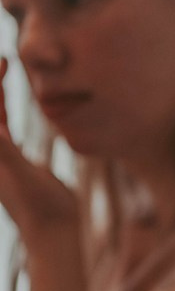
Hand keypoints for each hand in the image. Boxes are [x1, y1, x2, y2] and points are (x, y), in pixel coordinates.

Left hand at [0, 59, 78, 246]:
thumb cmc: (38, 206)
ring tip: (6, 66)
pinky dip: (7, 108)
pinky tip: (15, 97)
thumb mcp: (20, 173)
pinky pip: (6, 126)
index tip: (2, 60)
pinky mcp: (16, 161)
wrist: (54, 232)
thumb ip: (3, 147)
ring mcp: (1, 156)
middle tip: (4, 58)